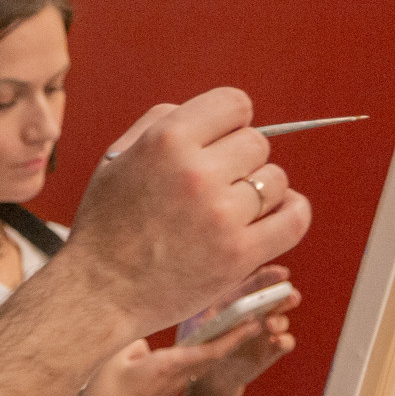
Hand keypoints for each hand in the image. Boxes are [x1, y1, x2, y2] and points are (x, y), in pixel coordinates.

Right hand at [68, 89, 310, 335]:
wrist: (100, 291)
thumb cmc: (108, 224)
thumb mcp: (117, 158)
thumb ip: (161, 122)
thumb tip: (212, 115)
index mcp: (166, 140)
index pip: (235, 104)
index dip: (231, 122)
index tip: (221, 143)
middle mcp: (196, 172)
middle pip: (257, 143)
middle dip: (241, 161)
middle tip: (217, 186)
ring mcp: (221, 215)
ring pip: (276, 181)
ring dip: (260, 193)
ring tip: (230, 211)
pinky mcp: (239, 254)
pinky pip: (294, 218)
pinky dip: (291, 213)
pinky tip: (273, 217)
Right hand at [79, 322, 256, 395]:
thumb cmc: (106, 395)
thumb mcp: (116, 357)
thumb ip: (138, 343)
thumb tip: (148, 344)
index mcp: (169, 366)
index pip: (210, 350)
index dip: (234, 336)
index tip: (253, 323)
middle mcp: (177, 378)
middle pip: (212, 356)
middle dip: (233, 338)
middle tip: (250, 318)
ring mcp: (173, 387)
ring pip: (201, 363)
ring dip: (216, 347)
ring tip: (228, 326)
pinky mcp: (166, 392)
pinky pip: (188, 370)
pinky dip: (199, 356)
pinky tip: (198, 346)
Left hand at [182, 267, 298, 395]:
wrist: (207, 374)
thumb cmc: (200, 343)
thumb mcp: (196, 327)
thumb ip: (210, 318)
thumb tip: (223, 315)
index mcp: (239, 300)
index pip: (257, 284)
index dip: (270, 276)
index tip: (282, 273)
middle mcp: (258, 311)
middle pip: (278, 298)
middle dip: (286, 295)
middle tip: (290, 295)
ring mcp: (266, 330)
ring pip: (282, 320)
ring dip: (279, 320)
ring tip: (269, 325)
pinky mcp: (271, 349)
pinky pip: (286, 342)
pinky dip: (285, 340)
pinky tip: (276, 341)